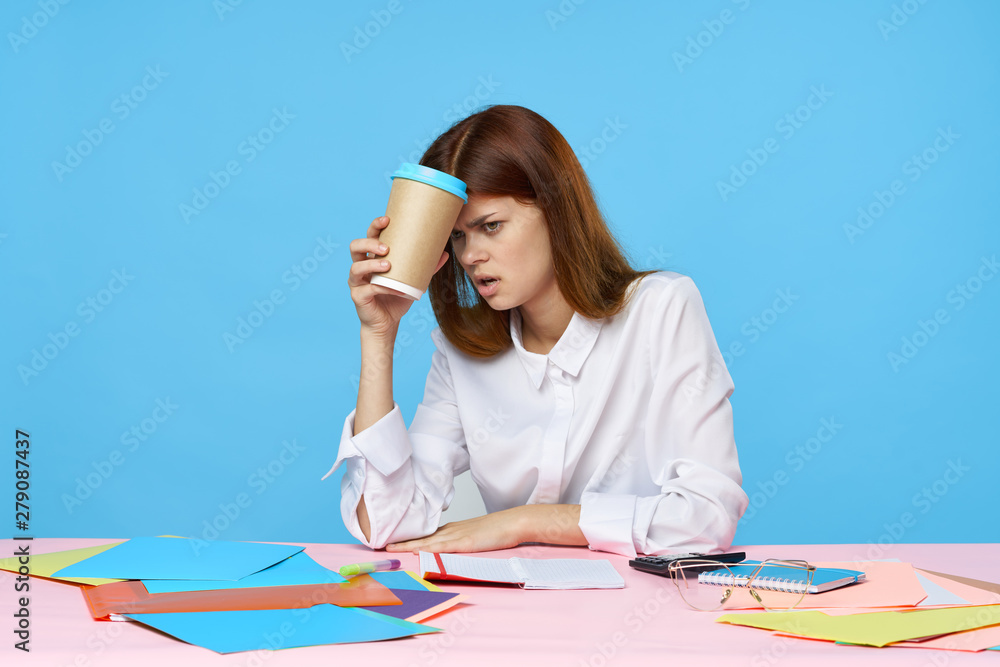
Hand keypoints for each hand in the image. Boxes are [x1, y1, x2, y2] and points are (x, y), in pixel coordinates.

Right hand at [347, 215, 448, 337]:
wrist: (387, 323)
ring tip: (388, 265)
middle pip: (355, 247)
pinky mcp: (358, 297)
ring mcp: (357, 282)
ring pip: (356, 267)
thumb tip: (445, 253)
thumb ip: (427, 267)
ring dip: (372, 264)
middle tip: (386, 247)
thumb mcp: (414, 280)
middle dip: (369, 243)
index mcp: (371, 258)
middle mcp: (360, 267)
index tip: (387, 220)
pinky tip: (395, 289)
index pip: (369, 236)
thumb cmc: (397, 298)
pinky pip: (368, 289)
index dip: (375, 226)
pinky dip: (383, 288)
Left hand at [385, 507, 529, 553]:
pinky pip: (443, 547)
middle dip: (402, 541)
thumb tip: (446, 550)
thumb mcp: (474, 536)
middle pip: (421, 537)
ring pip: (427, 541)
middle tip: (381, 545)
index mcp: (452, 529)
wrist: (513, 522)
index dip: (408, 538)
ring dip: (408, 545)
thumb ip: (460, 542)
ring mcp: (457, 536)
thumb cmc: (497, 530)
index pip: (425, 534)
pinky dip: (428, 549)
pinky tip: (417, 551)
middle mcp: (451, 530)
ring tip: (390, 548)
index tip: (391, 542)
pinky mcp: (465, 542)